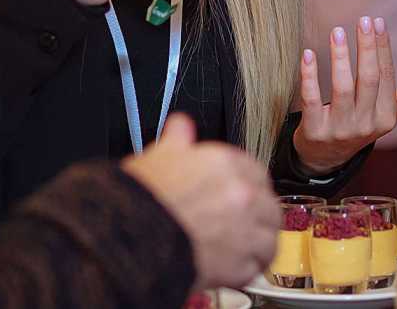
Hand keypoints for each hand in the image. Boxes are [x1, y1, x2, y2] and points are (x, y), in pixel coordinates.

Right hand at [124, 114, 279, 290]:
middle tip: (244, 225)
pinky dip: (247, 269)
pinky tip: (233, 268)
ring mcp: (244, 229)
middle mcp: (240, 193)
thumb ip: (176, 140)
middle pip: (268, 205)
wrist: (128, 238)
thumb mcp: (156, 157)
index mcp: (224, 163)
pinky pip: (255, 267)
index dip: (247, 185)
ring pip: (268, 238)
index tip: (242, 194)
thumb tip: (180, 127)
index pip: (254, 171)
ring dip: (257, 245)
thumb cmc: (137, 199)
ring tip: (242, 250)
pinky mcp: (239, 264)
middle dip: (258, 217)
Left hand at [292, 16, 396, 173]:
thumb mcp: (389, 112)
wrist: (325, 158)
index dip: (383, 48)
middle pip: (368, 80)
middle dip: (367, 49)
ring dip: (340, 58)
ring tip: (338, 32)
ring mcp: (339, 130)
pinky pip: (312, 101)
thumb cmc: (360, 125)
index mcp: (386, 117)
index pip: (386, 76)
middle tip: (363, 21)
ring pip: (342, 89)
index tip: (377, 21)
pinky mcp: (314, 131)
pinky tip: (308, 54)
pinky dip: (309, 77)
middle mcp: (365, 125)